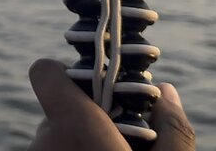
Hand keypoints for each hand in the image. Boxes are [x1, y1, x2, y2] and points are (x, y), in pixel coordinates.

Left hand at [27, 59, 195, 150]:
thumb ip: (172, 129)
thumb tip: (168, 91)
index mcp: (74, 125)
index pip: (44, 72)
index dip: (61, 73)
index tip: (89, 87)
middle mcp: (44, 140)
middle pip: (58, 110)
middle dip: (84, 119)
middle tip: (116, 139)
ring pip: (54, 138)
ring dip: (76, 144)